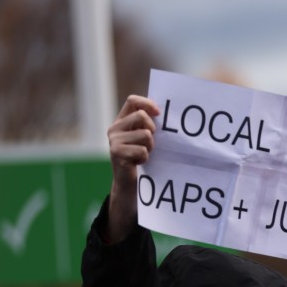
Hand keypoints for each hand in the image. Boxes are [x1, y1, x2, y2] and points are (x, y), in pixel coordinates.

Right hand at [106, 95, 160, 242]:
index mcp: (122, 121)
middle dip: (152, 131)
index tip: (160, 113)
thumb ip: (150, 126)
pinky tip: (139, 163)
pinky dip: (145, 158)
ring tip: (144, 155)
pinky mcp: (117, 153)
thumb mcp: (146, 139)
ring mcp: (114, 141)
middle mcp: (115, 128)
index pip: (132, 101)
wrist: (131, 186)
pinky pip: (142, 150)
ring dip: (150, 147)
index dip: (147, 103)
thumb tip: (172, 113)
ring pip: (145, 135)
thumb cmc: (143, 160)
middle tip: (151, 144)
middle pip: (142, 117)